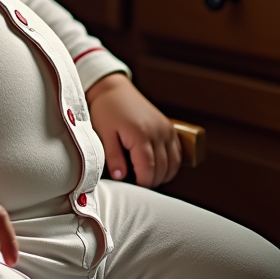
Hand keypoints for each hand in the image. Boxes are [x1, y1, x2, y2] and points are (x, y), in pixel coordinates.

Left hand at [86, 73, 180, 188]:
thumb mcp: (103, 134)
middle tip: (137, 185)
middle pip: (162, 168)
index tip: (134, 189)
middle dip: (151, 181)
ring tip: (146, 178)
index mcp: (141, 134)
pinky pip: (177, 153)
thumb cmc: (106, 110)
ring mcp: (166, 129)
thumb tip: (120, 177)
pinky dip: (171, 165)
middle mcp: (158, 132)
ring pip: (173, 163)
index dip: (143, 183)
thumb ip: (112, 156)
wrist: (113, 89)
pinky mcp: (169, 128)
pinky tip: (158, 169)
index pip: (148, 169)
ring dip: (162, 175)